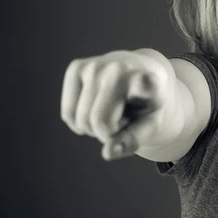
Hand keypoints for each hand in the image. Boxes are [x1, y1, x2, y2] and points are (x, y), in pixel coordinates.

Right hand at [60, 49, 174, 160]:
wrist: (140, 72)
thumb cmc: (146, 103)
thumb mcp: (150, 125)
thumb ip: (132, 141)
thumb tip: (108, 152)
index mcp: (149, 81)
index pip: (146, 83)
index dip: (146, 84)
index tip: (150, 81)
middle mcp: (121, 68)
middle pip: (99, 122)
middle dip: (108, 133)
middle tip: (124, 118)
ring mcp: (96, 65)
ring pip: (80, 120)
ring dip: (94, 128)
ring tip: (112, 110)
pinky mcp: (76, 67)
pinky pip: (68, 114)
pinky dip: (78, 122)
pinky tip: (96, 106)